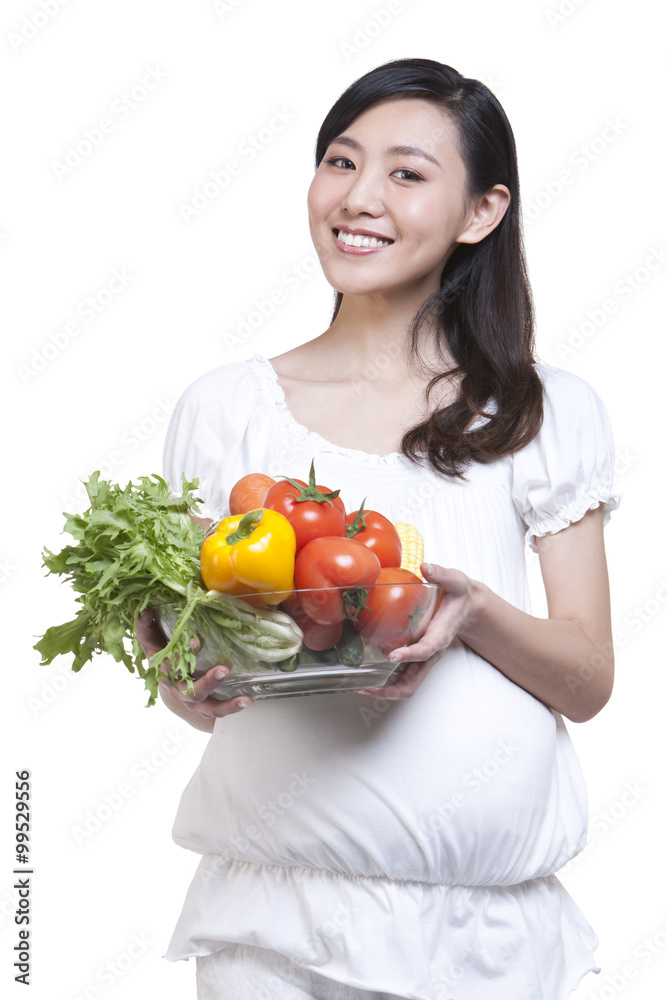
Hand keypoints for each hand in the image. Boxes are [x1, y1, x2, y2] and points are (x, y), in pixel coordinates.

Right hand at [135, 609, 251, 731]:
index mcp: (163, 671)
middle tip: (223, 670)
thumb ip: (147, 626)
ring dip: (225, 704)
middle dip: (206, 682)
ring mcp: (192, 701)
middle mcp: (176, 689)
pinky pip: (218, 711)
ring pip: (207, 706)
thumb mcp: (153, 642)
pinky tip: (248, 699)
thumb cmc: (164, 657)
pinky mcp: (205, 707)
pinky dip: (233, 707)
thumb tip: (145, 610)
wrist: (168, 687)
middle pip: (188, 691)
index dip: (179, 655)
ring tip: (244, 698)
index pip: (168, 665)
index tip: (195, 642)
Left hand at [356, 562, 477, 699]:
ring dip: (385, 689)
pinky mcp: (416, 657)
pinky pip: (401, 676)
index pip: (425, 650)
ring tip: (360, 687)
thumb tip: (426, 567)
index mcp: (440, 635)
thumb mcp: (456, 580)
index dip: (409, 655)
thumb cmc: (460, 595)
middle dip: (390, 689)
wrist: (467, 606)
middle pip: (412, 682)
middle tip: (366, 687)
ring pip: (406, 684)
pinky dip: (385, 680)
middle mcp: (431, 652)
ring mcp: (423, 658)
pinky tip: (366, 675)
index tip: (392, 656)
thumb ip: (442, 574)